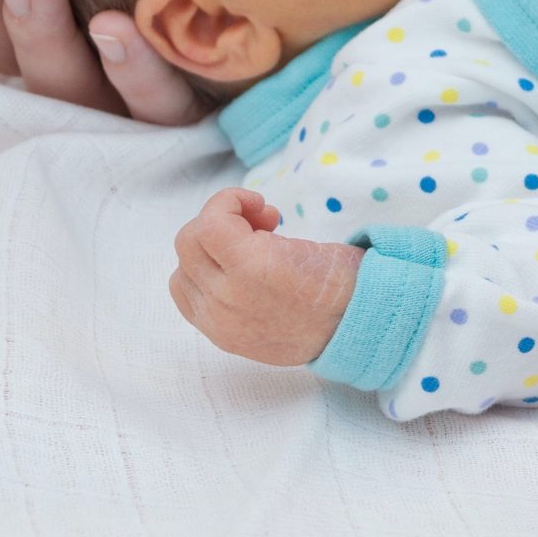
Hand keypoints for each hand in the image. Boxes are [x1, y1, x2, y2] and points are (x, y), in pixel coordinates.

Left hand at [169, 188, 362, 365]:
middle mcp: (228, 299)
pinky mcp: (219, 336)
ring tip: (245, 253)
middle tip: (260, 224)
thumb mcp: (305, 242)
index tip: (260, 204)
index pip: (209, 222)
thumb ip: (254, 233)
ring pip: (182, 270)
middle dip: (221, 221)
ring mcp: (220, 322)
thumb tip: (234, 223)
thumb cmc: (340, 281)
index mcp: (253, 270)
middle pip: (189, 242)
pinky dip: (201, 278)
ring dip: (208, 251)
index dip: (231, 200)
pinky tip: (232, 275)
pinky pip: (187, 298)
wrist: (355, 328)